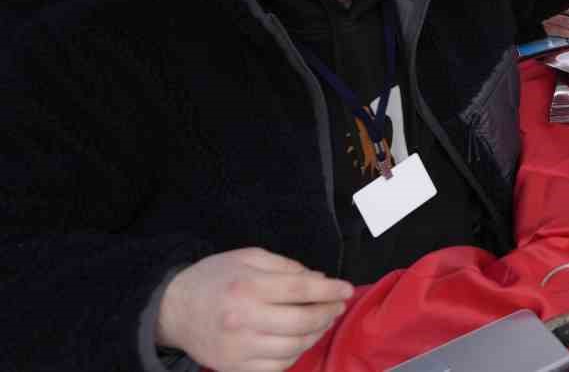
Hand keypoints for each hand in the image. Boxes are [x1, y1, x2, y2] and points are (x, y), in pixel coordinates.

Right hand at [155, 248, 352, 371]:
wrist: (172, 309)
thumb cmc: (214, 277)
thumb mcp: (249, 257)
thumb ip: (286, 267)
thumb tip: (319, 280)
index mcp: (248, 286)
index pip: (301, 289)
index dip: (330, 290)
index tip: (346, 289)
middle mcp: (244, 319)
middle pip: (302, 322)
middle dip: (328, 313)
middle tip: (336, 306)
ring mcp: (238, 348)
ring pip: (294, 347)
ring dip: (316, 334)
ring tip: (322, 321)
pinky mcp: (234, 368)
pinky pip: (277, 367)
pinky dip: (295, 354)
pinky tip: (300, 340)